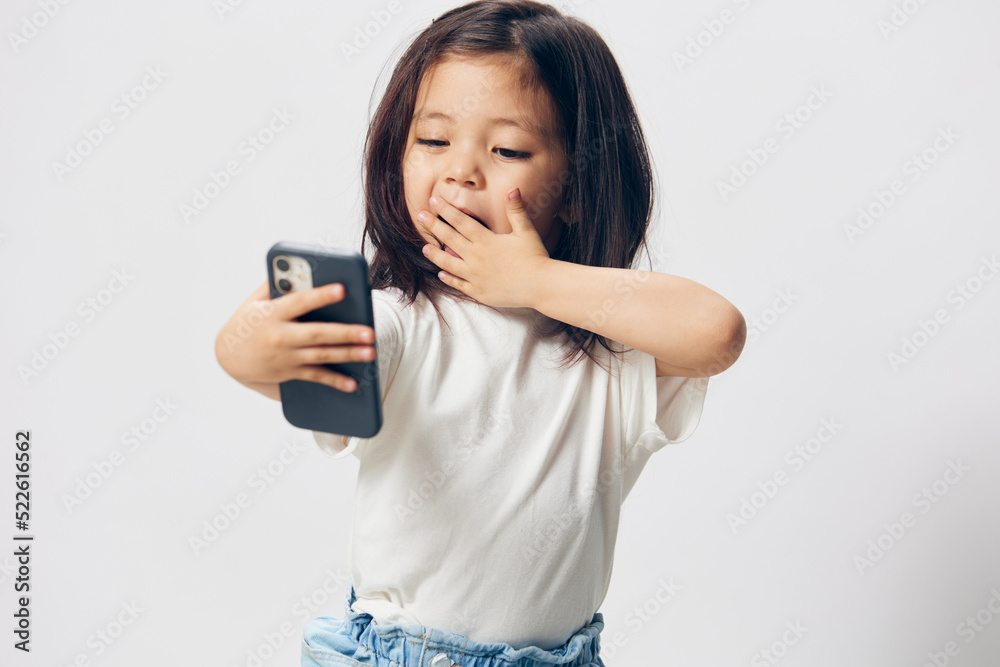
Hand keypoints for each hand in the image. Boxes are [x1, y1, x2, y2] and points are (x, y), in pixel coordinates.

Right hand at [214, 280, 376, 393]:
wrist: (228, 357)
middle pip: (317, 334)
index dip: (320, 296)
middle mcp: (280, 336)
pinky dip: (335, 381)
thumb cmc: (247, 321)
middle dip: (345, 333)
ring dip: (347, 355)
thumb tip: (301, 268)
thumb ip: (276, 285)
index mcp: (273, 313)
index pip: (299, 302)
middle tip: (369, 332)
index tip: (341, 289)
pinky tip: (353, 384)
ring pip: (321, 356)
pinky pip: (315, 377)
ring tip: (370, 352)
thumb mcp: (255, 301)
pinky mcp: (289, 372)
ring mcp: (286, 357)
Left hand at [417, 189, 550, 308]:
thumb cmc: (535, 257)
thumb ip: (516, 210)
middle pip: (450, 239)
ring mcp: (475, 276)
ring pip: (449, 263)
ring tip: (424, 248)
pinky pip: (459, 284)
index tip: (434, 200)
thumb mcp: (526, 231)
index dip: (446, 210)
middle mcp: (476, 258)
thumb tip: (512, 189)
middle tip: (420, 215)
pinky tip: (441, 273)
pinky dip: (449, 278)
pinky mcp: (478, 291)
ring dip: (435, 255)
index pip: (461, 222)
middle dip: (434, 225)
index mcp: (486, 241)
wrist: (540, 286)